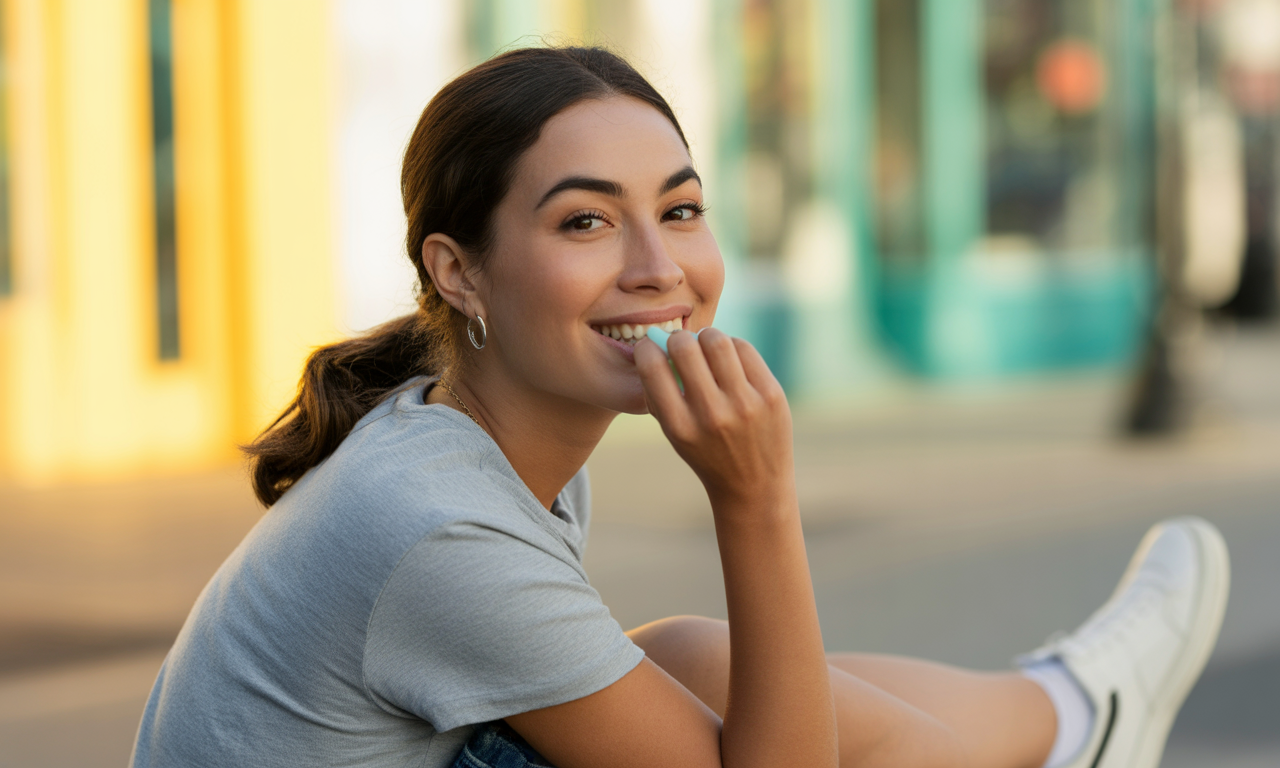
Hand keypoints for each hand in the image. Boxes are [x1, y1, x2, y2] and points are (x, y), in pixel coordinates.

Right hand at [634, 328, 795, 516]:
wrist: (754, 486)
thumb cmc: (706, 453)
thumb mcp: (674, 434)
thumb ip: (659, 394)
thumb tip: (654, 344)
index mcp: (680, 427)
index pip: (652, 367)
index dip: (645, 347)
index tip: (649, 346)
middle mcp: (712, 414)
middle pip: (685, 347)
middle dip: (677, 338)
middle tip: (679, 343)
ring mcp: (745, 404)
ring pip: (717, 341)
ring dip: (705, 335)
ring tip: (704, 344)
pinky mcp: (771, 395)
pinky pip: (744, 350)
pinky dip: (730, 345)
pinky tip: (728, 357)